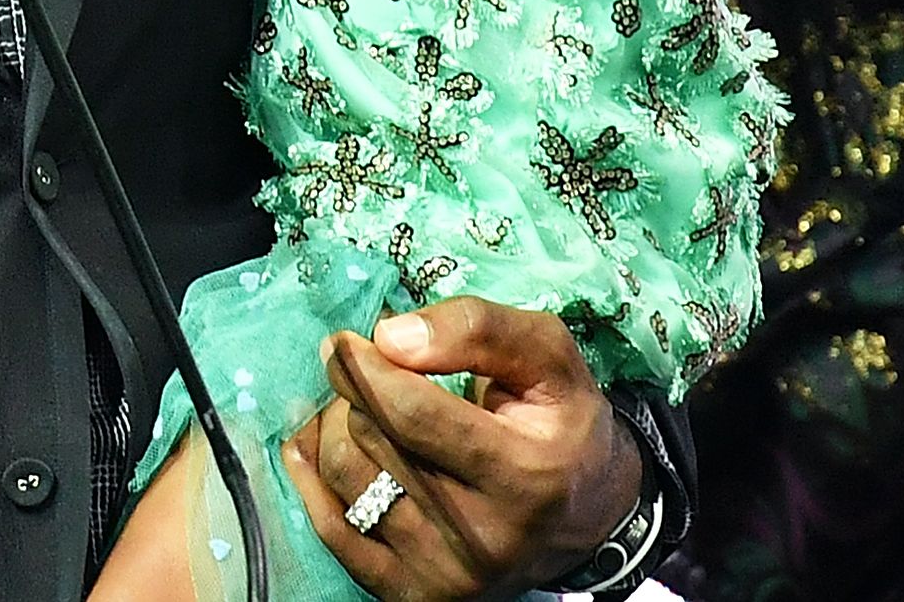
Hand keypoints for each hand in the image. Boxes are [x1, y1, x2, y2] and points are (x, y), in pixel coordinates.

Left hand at [282, 299, 636, 600]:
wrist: (591, 515)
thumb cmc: (561, 421)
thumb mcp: (547, 355)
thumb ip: (477, 328)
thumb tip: (389, 336)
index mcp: (526, 475)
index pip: (413, 414)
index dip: (364, 369)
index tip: (341, 341)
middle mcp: (486, 537)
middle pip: (372, 443)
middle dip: (354, 393)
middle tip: (364, 374)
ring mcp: (449, 575)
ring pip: (346, 481)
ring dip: (333, 429)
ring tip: (358, 409)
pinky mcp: (418, 595)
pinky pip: (334, 531)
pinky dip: (311, 480)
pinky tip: (312, 446)